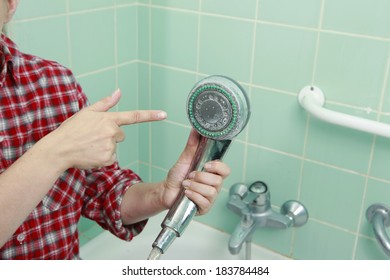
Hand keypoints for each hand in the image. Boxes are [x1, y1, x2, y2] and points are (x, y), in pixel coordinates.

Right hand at [45, 89, 166, 169]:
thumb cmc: (72, 130)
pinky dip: (102, 158)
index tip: (165, 114)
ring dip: (105, 147)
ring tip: (89, 145)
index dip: (151, 115)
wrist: (59, 149)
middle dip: (110, 136)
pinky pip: (110, 159)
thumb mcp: (87, 112)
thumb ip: (105, 103)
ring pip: (114, 147)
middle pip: (120, 135)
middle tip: (93, 137)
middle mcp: (112, 132)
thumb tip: (118, 91)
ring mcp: (110, 146)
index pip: (134, 116)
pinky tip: (91, 154)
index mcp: (108, 119)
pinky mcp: (108, 159)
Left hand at [160, 129, 230, 214]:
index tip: (206, 165)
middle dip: (200, 177)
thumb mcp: (184, 158)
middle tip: (190, 176)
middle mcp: (214, 185)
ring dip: (195, 186)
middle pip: (218, 181)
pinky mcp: (204, 208)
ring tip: (186, 184)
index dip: (218, 167)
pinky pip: (205, 202)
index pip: (226, 170)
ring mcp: (210, 197)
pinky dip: (193, 196)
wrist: (166, 190)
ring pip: (211, 192)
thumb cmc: (177, 176)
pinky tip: (187, 193)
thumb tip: (196, 129)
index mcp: (212, 173)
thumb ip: (192, 145)